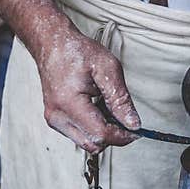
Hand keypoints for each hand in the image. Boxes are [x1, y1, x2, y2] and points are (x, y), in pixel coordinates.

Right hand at [0, 0, 140, 153]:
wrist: (52, 44)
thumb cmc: (76, 52)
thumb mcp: (107, 69)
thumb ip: (121, 99)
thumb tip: (133, 124)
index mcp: (68, 104)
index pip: (101, 135)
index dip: (123, 136)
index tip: (136, 129)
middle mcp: (57, 117)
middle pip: (94, 144)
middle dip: (114, 135)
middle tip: (124, 116)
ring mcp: (54, 120)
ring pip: (87, 142)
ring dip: (103, 131)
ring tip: (107, 106)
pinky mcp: (56, 120)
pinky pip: (80, 134)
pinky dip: (94, 127)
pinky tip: (97, 107)